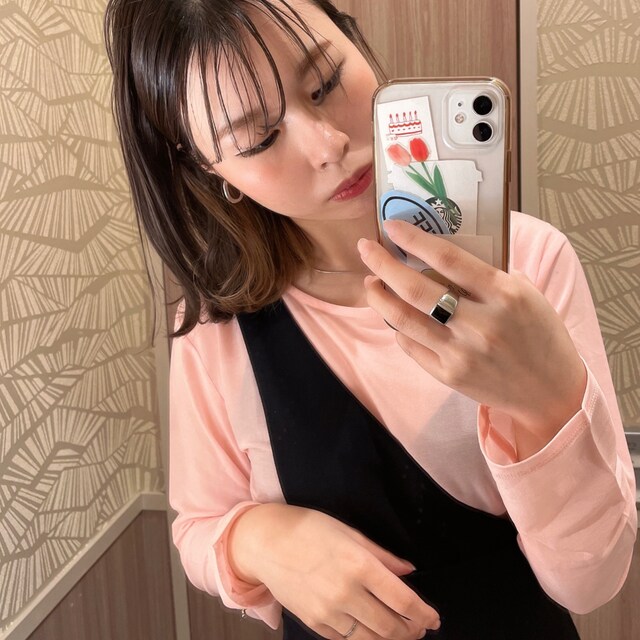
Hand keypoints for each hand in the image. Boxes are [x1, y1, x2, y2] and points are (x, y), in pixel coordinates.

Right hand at [227, 503, 440, 638]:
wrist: (266, 542)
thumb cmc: (309, 528)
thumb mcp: (349, 532)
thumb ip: (382, 555)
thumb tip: (408, 571)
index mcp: (359, 565)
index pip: (403, 600)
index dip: (424, 613)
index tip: (434, 619)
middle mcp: (346, 592)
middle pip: (391, 626)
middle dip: (412, 631)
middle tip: (420, 627)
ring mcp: (328, 612)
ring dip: (391, 639)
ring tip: (401, 633)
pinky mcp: (314, 622)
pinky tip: (372, 633)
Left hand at [357, 220, 586, 457]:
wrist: (551, 392)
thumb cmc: (541, 335)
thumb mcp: (527, 294)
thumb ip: (488, 276)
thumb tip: (441, 255)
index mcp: (504, 294)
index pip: (448, 259)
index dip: (414, 240)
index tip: (390, 226)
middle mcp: (479, 324)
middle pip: (415, 289)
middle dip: (382, 264)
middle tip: (365, 249)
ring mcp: (461, 353)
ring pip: (403, 320)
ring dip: (379, 297)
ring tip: (370, 283)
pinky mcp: (449, 375)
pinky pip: (410, 347)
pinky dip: (397, 328)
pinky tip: (394, 315)